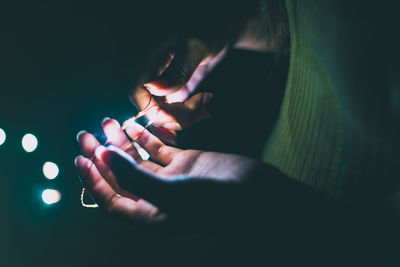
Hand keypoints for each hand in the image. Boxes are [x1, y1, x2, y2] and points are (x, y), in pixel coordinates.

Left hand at [75, 118, 275, 229]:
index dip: (93, 181)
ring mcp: (172, 179)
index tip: (81, 157)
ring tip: (106, 122)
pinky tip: (133, 123)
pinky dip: (145, 137)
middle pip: (121, 177)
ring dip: (121, 143)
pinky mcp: (185, 162)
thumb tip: (101, 156)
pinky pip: (159, 149)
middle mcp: (158, 197)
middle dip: (102, 156)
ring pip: (138, 160)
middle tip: (86, 134)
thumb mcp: (173, 192)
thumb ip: (135, 176)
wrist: (260, 194)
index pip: (112, 200)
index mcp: (151, 215)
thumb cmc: (218, 201)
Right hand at [130, 37, 226, 142]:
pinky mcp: (178, 90)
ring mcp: (167, 85)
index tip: (174, 118)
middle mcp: (156, 76)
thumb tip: (154, 89)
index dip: (152, 111)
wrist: (221, 30)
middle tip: (199, 113)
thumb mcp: (194, 48)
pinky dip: (191, 115)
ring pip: (167, 113)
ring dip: (185, 118)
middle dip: (174, 117)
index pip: (139, 94)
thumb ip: (177, 71)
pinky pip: (178, 111)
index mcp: (151, 64)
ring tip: (204, 108)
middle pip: (153, 109)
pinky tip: (205, 108)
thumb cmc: (207, 31)